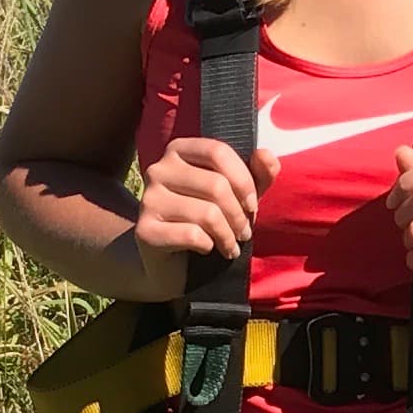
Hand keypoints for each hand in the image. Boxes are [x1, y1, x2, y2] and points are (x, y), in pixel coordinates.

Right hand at [132, 135, 267, 285]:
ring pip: (206, 213)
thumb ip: (257, 173)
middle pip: (216, 185)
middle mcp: (158, 169)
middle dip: (239, 215)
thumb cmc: (207, 220)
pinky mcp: (145, 229)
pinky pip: (191, 235)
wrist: (170, 262)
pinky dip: (209, 246)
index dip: (243, 180)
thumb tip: (267, 155)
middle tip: (244, 232)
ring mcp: (149, 198)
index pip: (217, 152)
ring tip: (231, 246)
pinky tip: (208, 249)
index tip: (253, 205)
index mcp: (179, 150)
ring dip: (228, 235)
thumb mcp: (237, 194)